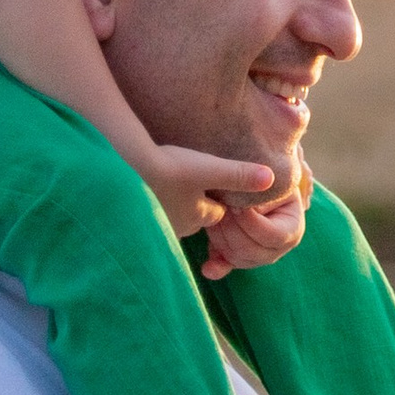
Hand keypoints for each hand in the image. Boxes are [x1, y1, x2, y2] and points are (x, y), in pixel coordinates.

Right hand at [136, 140, 279, 237]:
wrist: (124, 169)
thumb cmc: (170, 169)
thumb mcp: (210, 168)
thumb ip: (239, 174)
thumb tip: (270, 178)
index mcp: (199, 215)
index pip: (218, 213)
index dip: (220, 198)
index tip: (215, 183)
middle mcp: (179, 226)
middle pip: (194, 215)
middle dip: (195, 202)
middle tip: (191, 180)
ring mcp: (156, 224)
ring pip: (172, 214)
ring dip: (172, 201)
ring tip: (168, 181)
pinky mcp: (136, 219)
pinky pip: (150, 211)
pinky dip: (152, 200)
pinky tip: (145, 186)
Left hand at [201, 170, 308, 277]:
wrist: (255, 184)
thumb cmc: (266, 180)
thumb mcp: (270, 183)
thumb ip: (260, 196)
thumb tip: (245, 209)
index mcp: (293, 229)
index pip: (272, 235)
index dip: (250, 222)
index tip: (234, 205)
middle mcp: (278, 249)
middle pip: (252, 250)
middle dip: (232, 229)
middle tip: (218, 208)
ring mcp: (258, 257)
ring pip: (236, 257)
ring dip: (220, 237)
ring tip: (212, 214)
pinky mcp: (239, 259)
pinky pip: (226, 266)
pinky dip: (216, 267)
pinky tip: (208, 269)